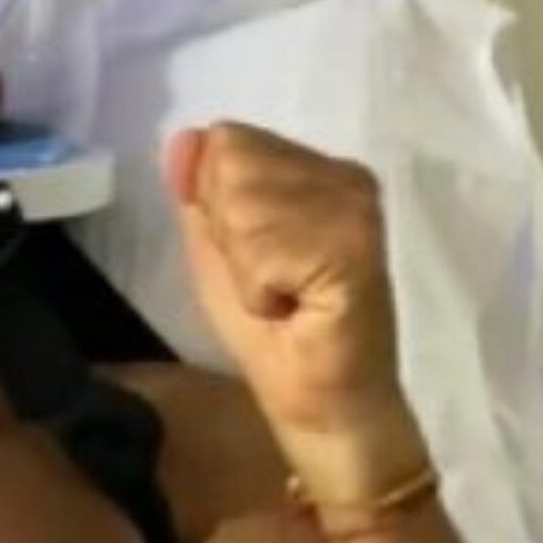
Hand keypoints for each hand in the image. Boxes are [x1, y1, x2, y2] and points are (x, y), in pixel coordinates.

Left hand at [166, 122, 427, 496]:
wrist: (324, 407)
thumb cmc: (273, 336)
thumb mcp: (217, 252)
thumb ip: (200, 193)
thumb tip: (186, 135)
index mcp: (314, 169)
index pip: (228, 141)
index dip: (220, 207)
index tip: (255, 260)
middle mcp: (344, 174)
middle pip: (233, 164)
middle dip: (233, 235)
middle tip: (272, 283)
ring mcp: (355, 205)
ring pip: (244, 201)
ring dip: (249, 265)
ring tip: (285, 296)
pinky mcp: (356, 245)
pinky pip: (265, 245)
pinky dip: (263, 287)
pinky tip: (297, 308)